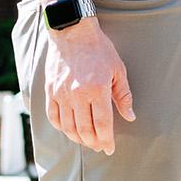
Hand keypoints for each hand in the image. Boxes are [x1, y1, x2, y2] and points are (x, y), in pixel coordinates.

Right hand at [45, 21, 135, 154]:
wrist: (72, 32)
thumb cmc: (99, 49)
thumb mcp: (118, 70)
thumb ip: (123, 96)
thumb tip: (130, 117)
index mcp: (97, 89)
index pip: (102, 124)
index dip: (106, 140)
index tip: (110, 148)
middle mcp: (77, 94)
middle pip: (84, 130)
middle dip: (93, 142)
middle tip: (99, 147)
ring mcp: (61, 94)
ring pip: (67, 127)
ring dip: (78, 138)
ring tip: (87, 141)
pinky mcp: (50, 91)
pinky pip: (53, 117)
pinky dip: (61, 128)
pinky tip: (70, 130)